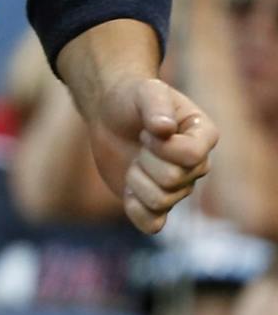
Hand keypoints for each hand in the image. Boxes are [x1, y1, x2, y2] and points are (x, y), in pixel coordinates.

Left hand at [87, 77, 218, 233]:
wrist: (111, 114)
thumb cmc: (133, 99)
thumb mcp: (145, 91)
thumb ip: (155, 106)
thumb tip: (164, 129)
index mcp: (203, 137)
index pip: (192, 156)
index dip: (162, 146)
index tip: (147, 130)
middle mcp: (196, 167)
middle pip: (173, 180)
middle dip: (145, 160)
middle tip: (139, 143)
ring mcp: (177, 187)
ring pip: (159, 201)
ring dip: (136, 179)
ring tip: (134, 161)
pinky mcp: (155, 203)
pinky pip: (151, 224)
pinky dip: (136, 211)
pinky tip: (128, 191)